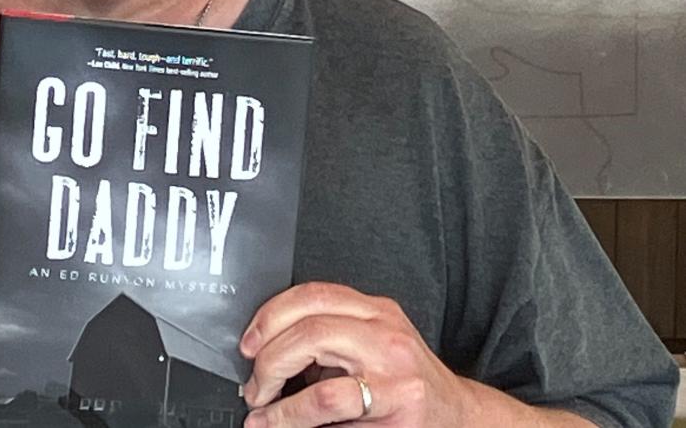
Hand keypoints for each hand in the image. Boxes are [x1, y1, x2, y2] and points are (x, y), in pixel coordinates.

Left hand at [238, 282, 556, 427]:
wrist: (461, 418)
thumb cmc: (405, 384)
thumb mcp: (370, 345)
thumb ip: (327, 338)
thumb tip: (261, 354)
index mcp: (375, 312)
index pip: (313, 295)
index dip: (270, 316)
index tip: (248, 342)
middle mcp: (387, 335)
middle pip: (310, 329)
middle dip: (268, 359)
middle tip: (253, 385)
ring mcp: (396, 376)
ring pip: (321, 377)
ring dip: (279, 396)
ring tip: (262, 410)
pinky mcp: (399, 410)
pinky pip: (333, 409)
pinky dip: (294, 419)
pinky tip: (280, 424)